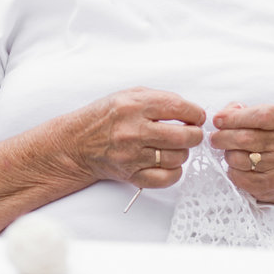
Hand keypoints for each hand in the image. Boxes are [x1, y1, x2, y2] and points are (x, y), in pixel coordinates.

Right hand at [62, 87, 204, 188]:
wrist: (76, 143)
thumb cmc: (104, 117)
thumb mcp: (128, 95)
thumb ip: (159, 99)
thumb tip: (190, 111)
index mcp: (134, 105)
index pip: (179, 107)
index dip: (195, 113)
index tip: (196, 116)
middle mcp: (133, 130)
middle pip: (184, 136)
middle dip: (194, 134)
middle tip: (191, 133)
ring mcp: (132, 155)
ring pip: (178, 157)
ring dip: (182, 152)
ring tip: (173, 147)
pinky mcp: (131, 174)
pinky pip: (166, 178)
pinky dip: (174, 172)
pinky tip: (168, 163)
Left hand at [211, 102, 273, 203]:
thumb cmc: (267, 137)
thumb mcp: (260, 117)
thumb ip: (239, 110)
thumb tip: (222, 117)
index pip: (260, 116)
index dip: (234, 117)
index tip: (218, 119)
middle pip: (245, 139)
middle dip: (222, 137)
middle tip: (214, 138)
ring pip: (239, 159)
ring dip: (227, 154)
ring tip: (229, 151)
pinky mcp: (271, 184)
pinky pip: (240, 178)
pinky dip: (232, 171)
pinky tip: (236, 166)